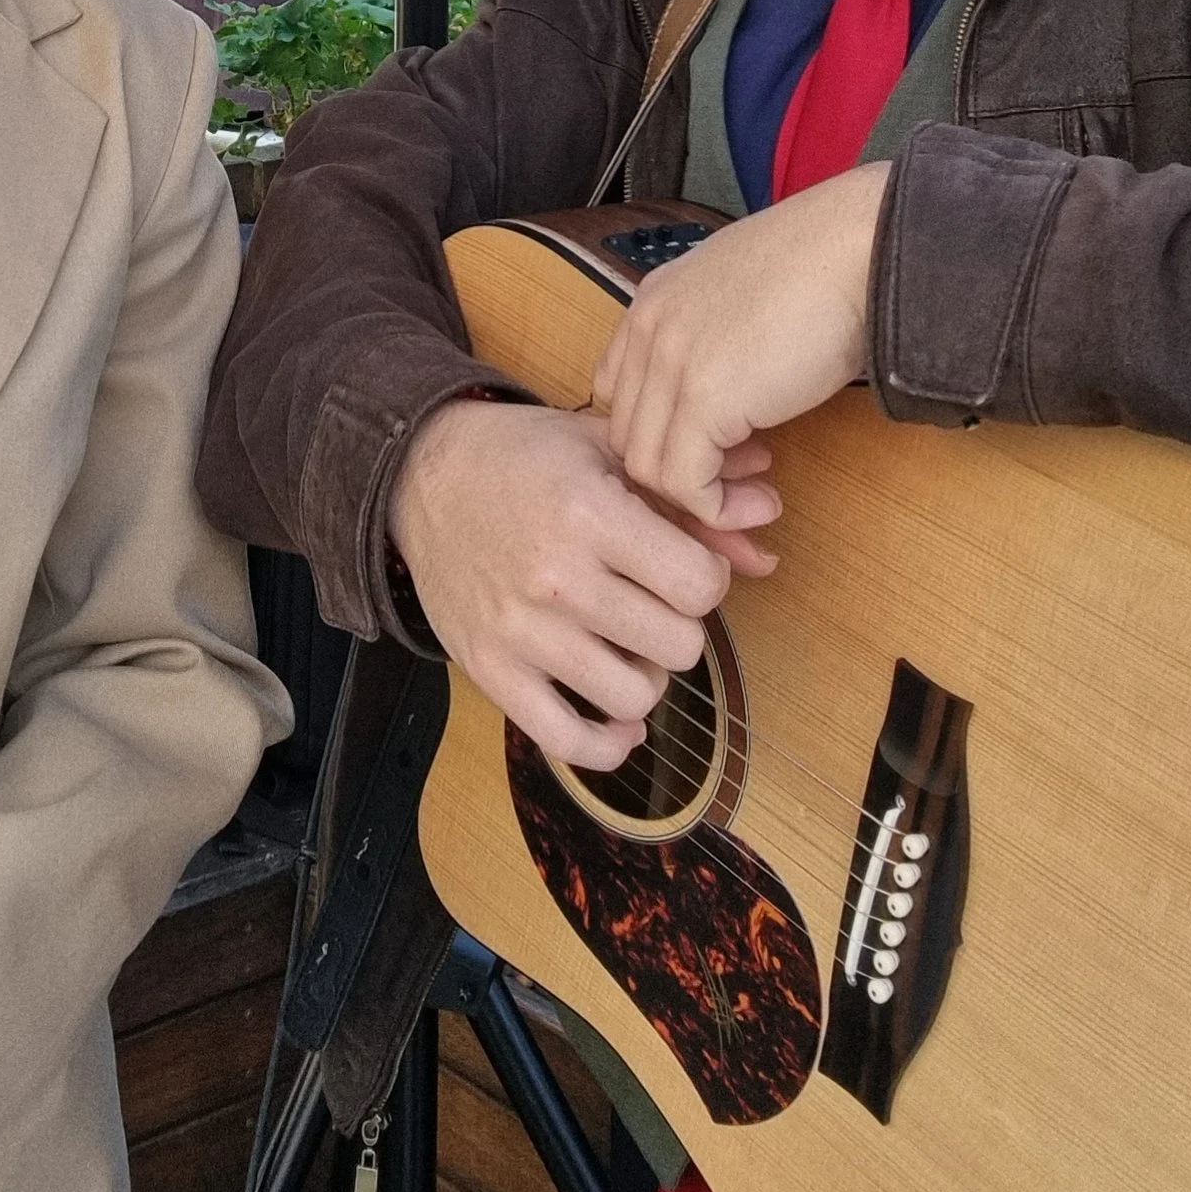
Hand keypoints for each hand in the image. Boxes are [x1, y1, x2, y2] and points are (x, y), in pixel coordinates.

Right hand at [389, 398, 776, 769]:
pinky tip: (617, 716)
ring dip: (646, 676)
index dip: (706, 577)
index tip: (682, 565)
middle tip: (651, 601)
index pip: (700, 585)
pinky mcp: (490, 670)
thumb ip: (689, 492)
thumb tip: (771, 521)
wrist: (419, 476)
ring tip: (626, 643)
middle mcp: (557, 579)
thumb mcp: (605, 450)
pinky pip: (569, 742)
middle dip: (678, 624)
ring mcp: (521, 632)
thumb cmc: (521, 457)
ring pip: (635, 695)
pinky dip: (607, 742)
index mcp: (589, 515)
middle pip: (678, 645)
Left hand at [591, 166, 885, 530]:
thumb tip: (732, 402)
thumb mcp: (744, 299)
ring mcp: (669, 363)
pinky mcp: (704, 399)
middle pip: (627, 433)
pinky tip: (765, 499)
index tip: (718, 447)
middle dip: (680, 470)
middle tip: (746, 475)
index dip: (662, 432)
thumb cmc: (823, 269)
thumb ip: (716, 341)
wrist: (856, 250)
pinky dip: (720, 508)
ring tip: (761, 489)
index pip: (618, 392)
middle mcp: (648, 329)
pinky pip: (686, 483)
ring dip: (702, 496)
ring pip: (647, 465)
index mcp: (653, 302)